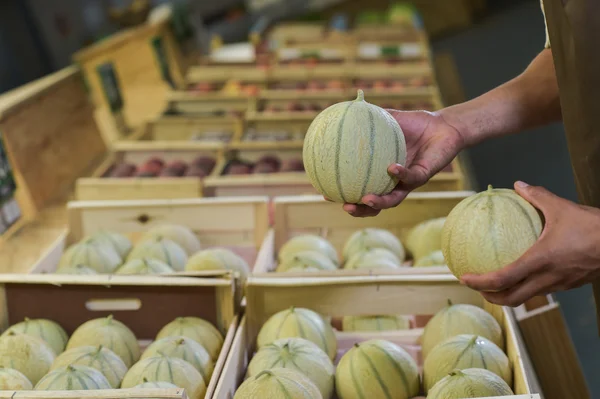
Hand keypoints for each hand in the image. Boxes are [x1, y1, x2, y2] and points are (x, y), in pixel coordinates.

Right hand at [342, 109, 465, 216]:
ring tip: (365, 199)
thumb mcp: (388, 120)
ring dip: (378, 202)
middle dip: (360, 210)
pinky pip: (410, 178)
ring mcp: (409, 182)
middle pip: (374, 205)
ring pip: (393, 200)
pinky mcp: (423, 176)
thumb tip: (347, 109)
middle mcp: (394, 183)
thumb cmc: (415, 124)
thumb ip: (369, 119)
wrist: (442, 125)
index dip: (345, 195)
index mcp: (382, 174)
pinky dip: (400, 174)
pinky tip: (391, 168)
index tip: (326, 195)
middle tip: (345, 206)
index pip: (360, 189)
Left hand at [461, 181, 599, 306]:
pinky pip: (542, 290)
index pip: (502, 279)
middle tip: (476, 288)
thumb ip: (537, 196)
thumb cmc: (593, 227)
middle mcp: (547, 278)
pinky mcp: (570, 284)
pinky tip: (526, 273)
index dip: (479, 282)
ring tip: (496, 283)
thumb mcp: (561, 207)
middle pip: (511, 299)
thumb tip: (518, 185)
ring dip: (508, 294)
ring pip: (527, 297)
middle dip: (490, 297)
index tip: (464, 278)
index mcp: (539, 261)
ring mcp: (560, 285)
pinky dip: (527, 287)